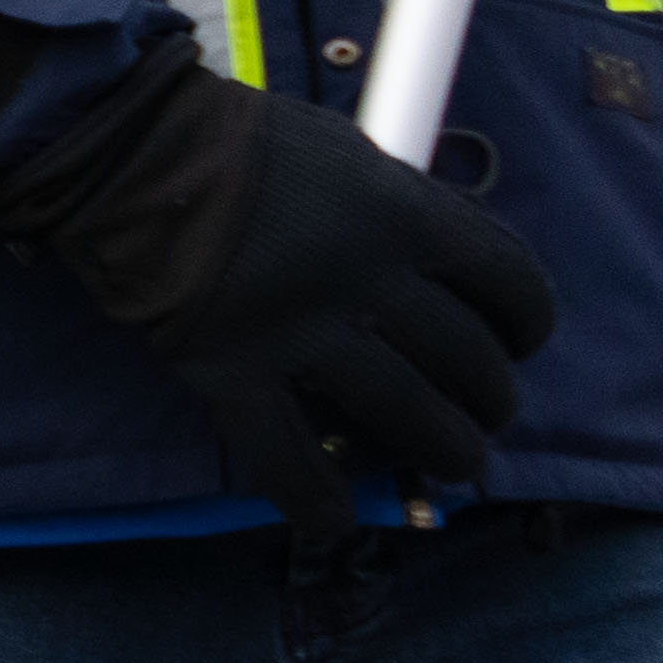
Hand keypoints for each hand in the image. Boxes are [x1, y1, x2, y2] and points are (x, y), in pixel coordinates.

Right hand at [0, 59, 556, 538]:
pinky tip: (336, 516)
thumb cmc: (244, 145)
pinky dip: (318, 500)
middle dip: (492, 400)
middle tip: (485, 416)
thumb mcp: (349, 154)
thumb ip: (403, 210)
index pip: (510, 282)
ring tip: (454, 466)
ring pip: (408, 416)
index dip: (529, 324)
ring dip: (446, 452)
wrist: (133, 157)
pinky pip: (286, 459)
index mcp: (404, 216)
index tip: (520, 343)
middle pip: (468, 360)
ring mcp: (300, 332)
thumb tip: (440, 266)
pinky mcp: (232, 373)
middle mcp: (367, 278)